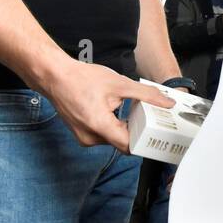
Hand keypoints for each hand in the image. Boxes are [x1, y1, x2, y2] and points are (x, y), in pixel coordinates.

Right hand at [41, 60, 173, 151]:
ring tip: (132, 110)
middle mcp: (90, 137)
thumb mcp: (120, 84)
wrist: (55, 76)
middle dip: (137, 130)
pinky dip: (113, 125)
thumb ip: (146, 95)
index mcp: (99, 127)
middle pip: (122, 142)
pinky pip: (103, 134)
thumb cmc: (82, 79)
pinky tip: (117, 110)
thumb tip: (167, 103)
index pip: (129, 146)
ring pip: (113, 138)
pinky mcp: (82, 133)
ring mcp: (84, 137)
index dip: (146, 140)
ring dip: (124, 127)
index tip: (157, 132)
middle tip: (149, 116)